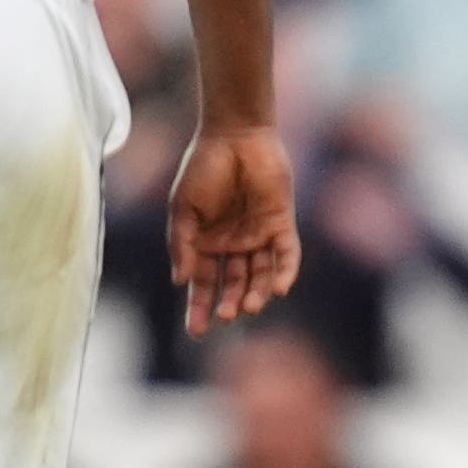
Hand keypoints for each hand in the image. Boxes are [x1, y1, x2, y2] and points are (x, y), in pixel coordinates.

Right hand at [168, 124, 302, 337]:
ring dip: (256, 293)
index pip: (204, 284)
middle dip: (228, 304)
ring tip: (248, 307)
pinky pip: (287, 254)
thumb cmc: (203, 169)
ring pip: (260, 275)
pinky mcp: (282, 223)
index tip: (196, 331)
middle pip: (233, 285)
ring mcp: (259, 235)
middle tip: (224, 317)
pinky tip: (281, 289)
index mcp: (206, 244)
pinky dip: (285, 272)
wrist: (233, 135)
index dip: (199, 307)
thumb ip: (182, 245)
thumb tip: (180, 282)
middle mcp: (234, 245)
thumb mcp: (183, 209)